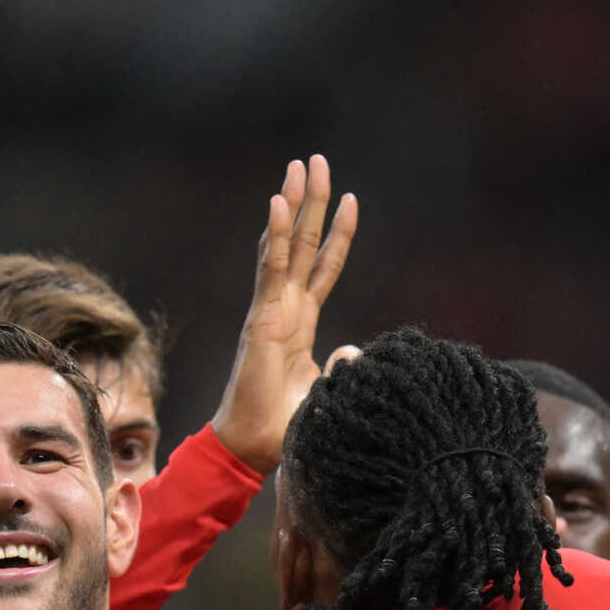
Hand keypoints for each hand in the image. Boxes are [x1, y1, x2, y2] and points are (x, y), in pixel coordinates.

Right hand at [209, 156, 359, 470]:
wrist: (254, 450)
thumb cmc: (285, 428)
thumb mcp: (329, 393)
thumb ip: (343, 368)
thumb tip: (355, 351)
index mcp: (300, 322)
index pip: (324, 267)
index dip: (339, 234)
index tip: (352, 199)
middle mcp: (284, 308)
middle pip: (304, 243)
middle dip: (312, 200)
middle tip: (317, 160)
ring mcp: (271, 310)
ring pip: (286, 246)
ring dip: (293, 204)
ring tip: (300, 166)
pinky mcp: (261, 319)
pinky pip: (270, 269)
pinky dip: (275, 235)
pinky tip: (279, 203)